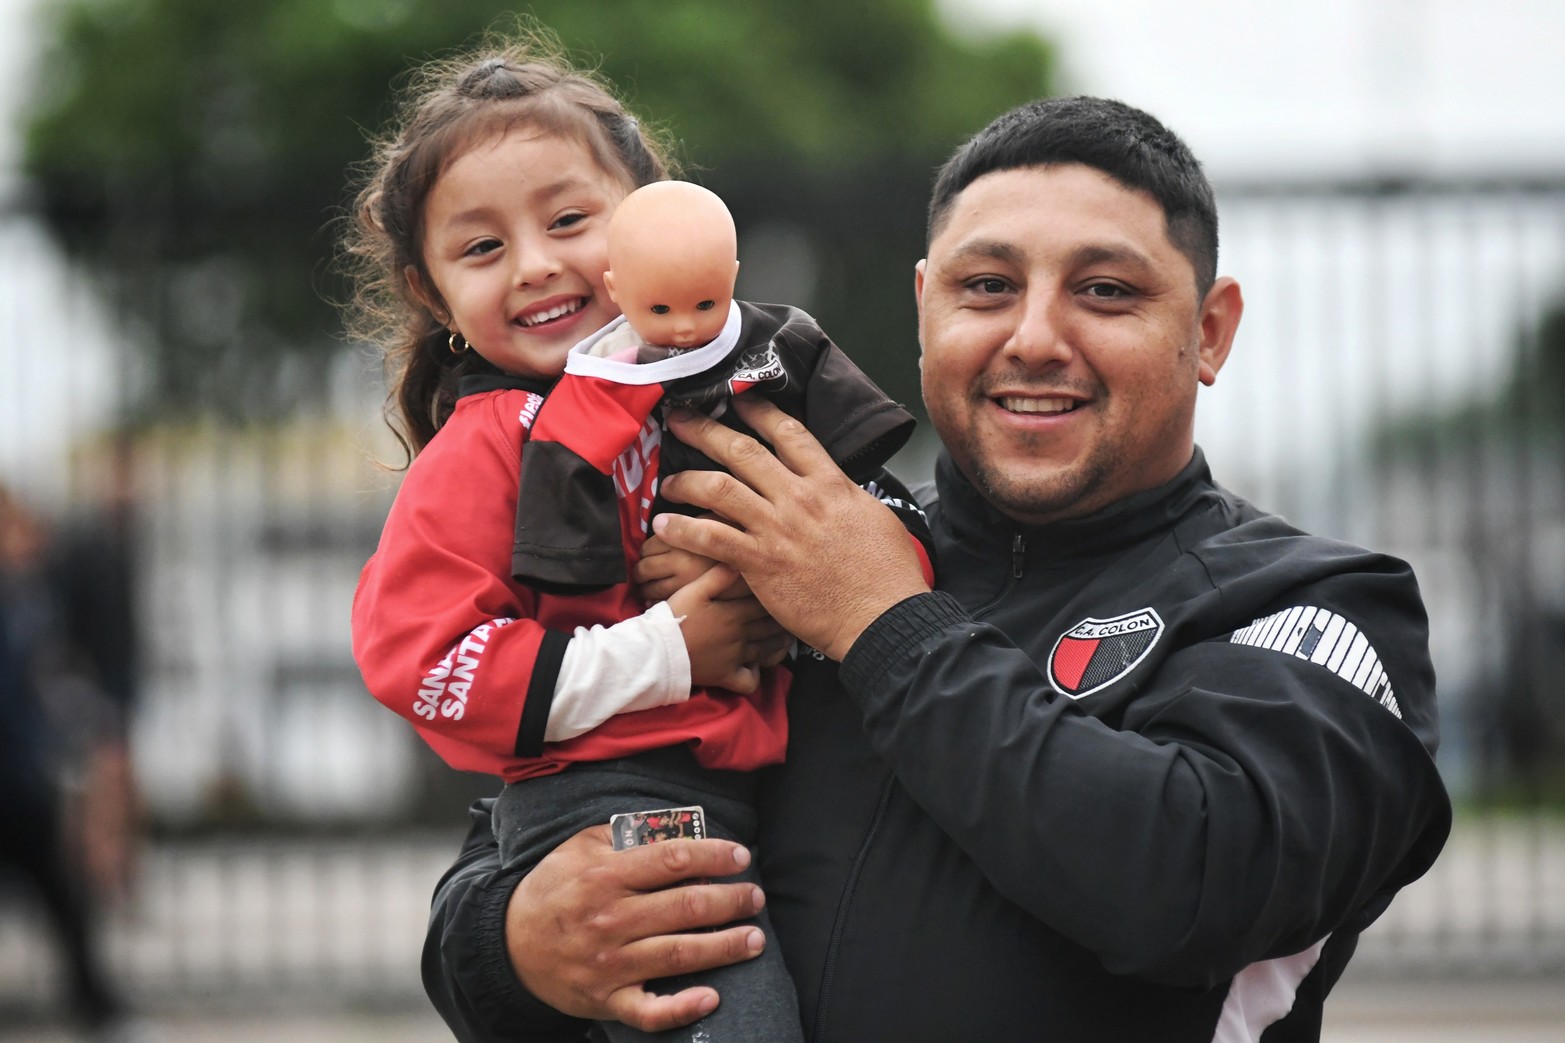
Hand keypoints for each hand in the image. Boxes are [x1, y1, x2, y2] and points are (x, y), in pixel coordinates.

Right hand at [506, 824, 767, 1031]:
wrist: (508, 944)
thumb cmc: (552, 890)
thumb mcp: (577, 848)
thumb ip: (623, 834)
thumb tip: (671, 826)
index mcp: (605, 876)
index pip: (673, 860)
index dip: (714, 855)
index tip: (741, 856)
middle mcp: (611, 919)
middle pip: (686, 907)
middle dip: (731, 900)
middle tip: (755, 897)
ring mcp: (610, 964)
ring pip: (679, 954)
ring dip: (725, 946)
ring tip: (755, 938)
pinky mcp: (606, 1000)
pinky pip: (649, 1011)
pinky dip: (681, 1009)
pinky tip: (711, 998)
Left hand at [653, 397, 930, 659]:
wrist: (881, 616)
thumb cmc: (887, 574)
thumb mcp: (877, 517)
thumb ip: (848, 497)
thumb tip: (839, 488)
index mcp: (830, 483)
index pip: (789, 434)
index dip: (759, 412)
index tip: (739, 401)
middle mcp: (799, 498)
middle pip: (743, 451)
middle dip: (706, 431)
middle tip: (681, 421)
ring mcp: (776, 529)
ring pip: (719, 489)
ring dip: (687, 481)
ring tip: (669, 482)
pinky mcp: (760, 563)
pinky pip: (710, 538)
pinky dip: (683, 529)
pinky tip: (664, 526)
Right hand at [665, 560, 790, 692]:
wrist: (658, 650)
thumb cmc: (674, 617)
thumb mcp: (693, 590)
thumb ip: (717, 576)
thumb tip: (738, 562)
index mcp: (734, 615)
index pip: (764, 605)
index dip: (775, 599)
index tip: (783, 593)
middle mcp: (740, 637)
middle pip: (770, 628)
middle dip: (781, 621)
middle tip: (790, 614)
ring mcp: (735, 659)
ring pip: (766, 652)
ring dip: (778, 644)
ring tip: (784, 638)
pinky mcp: (726, 677)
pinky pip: (749, 682)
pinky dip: (755, 676)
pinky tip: (754, 667)